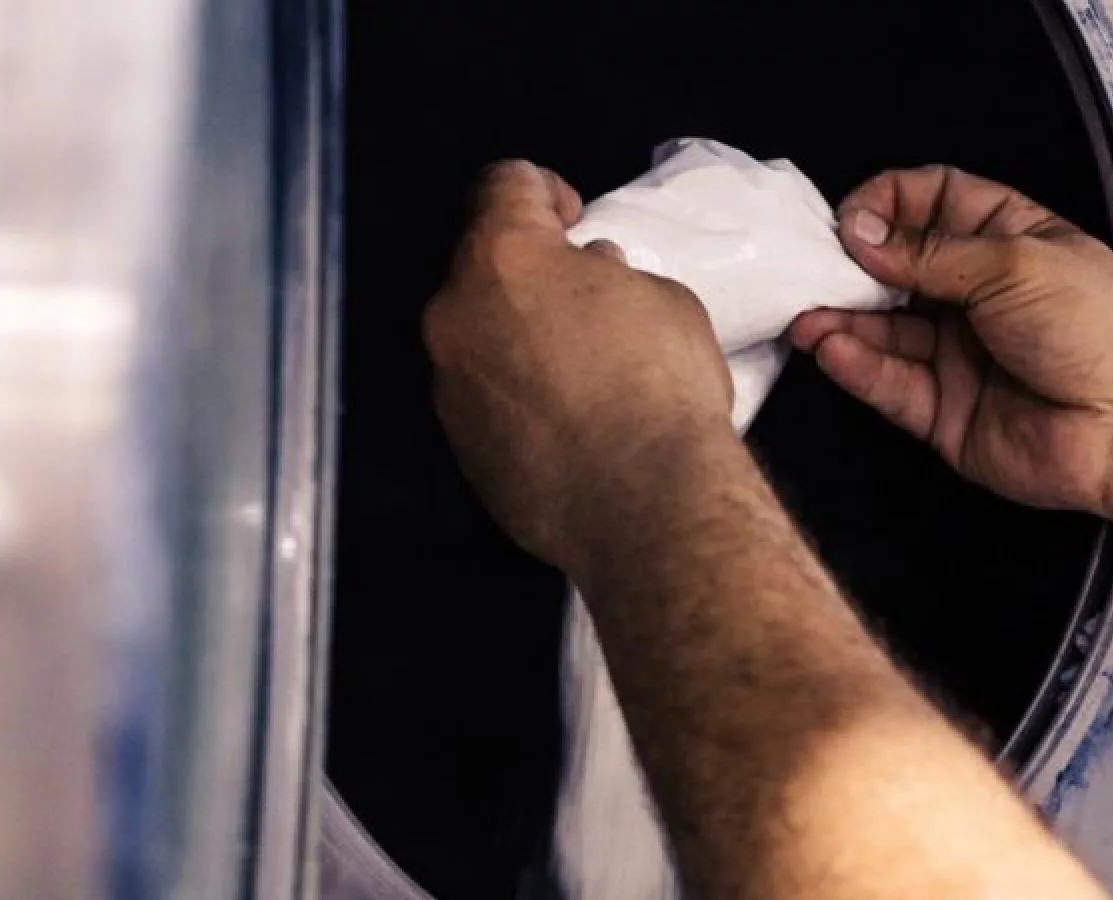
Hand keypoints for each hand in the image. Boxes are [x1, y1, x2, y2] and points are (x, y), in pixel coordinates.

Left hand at [425, 161, 734, 565]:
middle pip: (482, 266)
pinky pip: (484, 398)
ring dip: (518, 336)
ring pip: (477, 335)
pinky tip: (567, 418)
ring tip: (579, 366)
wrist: (646, 502)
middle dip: (530, 273)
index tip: (568, 217)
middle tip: (584, 297)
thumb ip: (609, 277)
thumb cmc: (663, 386)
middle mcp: (457, 313)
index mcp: (504, 256)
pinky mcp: (459, 445)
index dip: (540, 190)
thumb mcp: (663, 299)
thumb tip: (590, 277)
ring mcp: (450, 384)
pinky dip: (516, 396)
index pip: (501, 184)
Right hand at [790, 165, 1112, 517]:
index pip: (934, 203)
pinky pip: (890, 384)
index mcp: (1007, 241)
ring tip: (806, 315)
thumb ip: (927, 252)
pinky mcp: (942, 413)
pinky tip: (831, 348)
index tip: (851, 217)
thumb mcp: (1012, 263)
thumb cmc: (1091, 323)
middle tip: (812, 268)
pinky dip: (858, 366)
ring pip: (885, 331)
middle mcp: (976, 295)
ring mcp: (957, 355)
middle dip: (852, 266)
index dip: (890, 203)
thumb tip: (855, 232)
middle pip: (897, 269)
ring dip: (843, 320)